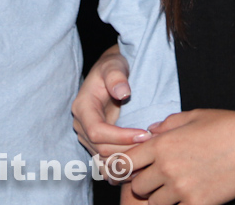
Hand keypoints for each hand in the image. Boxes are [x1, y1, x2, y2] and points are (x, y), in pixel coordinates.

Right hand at [72, 45, 151, 159]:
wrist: (108, 74)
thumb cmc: (111, 68)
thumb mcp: (113, 66)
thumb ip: (116, 77)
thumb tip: (123, 93)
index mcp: (82, 107)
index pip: (97, 132)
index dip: (120, 137)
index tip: (144, 134)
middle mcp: (81, 125)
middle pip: (102, 149)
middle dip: (128, 149)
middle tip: (152, 144)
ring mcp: (87, 137)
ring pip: (104, 161)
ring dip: (126, 161)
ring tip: (148, 154)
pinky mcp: (95, 145)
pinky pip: (105, 165)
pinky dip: (121, 168)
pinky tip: (139, 164)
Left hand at [127, 109, 234, 204]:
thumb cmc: (225, 126)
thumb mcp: (192, 116)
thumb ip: (167, 124)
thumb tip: (151, 131)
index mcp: (162, 144)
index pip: (125, 161)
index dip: (122, 166)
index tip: (125, 169)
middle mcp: (167, 168)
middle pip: (137, 187)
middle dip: (142, 184)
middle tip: (155, 178)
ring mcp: (182, 189)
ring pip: (154, 203)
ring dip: (159, 197)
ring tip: (174, 187)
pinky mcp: (197, 204)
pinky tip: (189, 195)